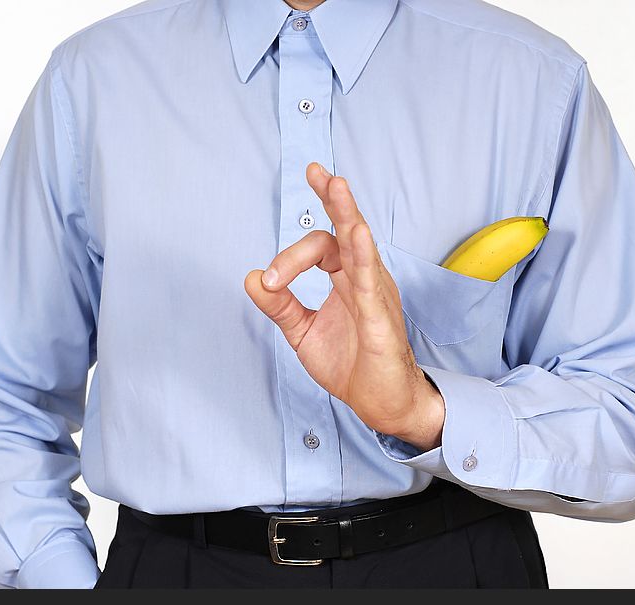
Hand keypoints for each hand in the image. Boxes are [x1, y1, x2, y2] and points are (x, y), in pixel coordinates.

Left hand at [244, 163, 444, 450]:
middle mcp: (363, 279)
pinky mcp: (380, 319)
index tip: (269, 280)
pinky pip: (371, 282)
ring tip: (336, 185)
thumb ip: (280, 305)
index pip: (322, 246)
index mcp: (346, 279)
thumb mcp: (303, 332)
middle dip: (333, 199)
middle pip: (347, 230)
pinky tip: (356, 234)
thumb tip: (253, 278)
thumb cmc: (352, 364)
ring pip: (361, 247)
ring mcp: (375, 295)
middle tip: (317, 171)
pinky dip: (362, 257)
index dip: (291, 255)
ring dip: (347, 214)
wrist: (380, 403)